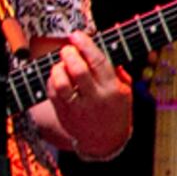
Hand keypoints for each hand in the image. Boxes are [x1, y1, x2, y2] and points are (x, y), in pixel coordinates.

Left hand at [42, 31, 129, 157]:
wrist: (105, 140)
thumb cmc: (115, 109)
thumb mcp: (125, 91)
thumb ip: (118, 71)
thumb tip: (109, 47)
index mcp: (113, 89)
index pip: (99, 63)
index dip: (86, 46)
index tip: (76, 35)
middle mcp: (95, 98)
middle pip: (78, 71)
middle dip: (69, 55)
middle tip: (67, 49)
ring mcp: (78, 107)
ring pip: (61, 83)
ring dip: (58, 68)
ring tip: (60, 64)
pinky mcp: (64, 114)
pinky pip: (52, 93)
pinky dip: (51, 80)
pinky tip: (56, 76)